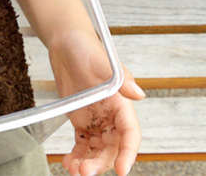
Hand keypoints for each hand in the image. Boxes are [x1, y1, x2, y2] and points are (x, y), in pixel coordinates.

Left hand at [49, 30, 143, 175]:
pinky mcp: (81, 119)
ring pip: (98, 149)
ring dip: (88, 163)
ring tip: (74, 170)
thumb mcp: (102, 60)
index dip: (128, 153)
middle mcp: (111, 114)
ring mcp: (97, 119)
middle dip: (101, 162)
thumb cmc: (86, 47)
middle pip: (112, 147)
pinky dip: (77, 155)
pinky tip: (68, 162)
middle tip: (84, 172)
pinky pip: (83, 143)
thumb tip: (139, 94)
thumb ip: (121, 79)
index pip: (130, 133)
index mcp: (121, 103)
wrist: (66, 42)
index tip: (122, 170)